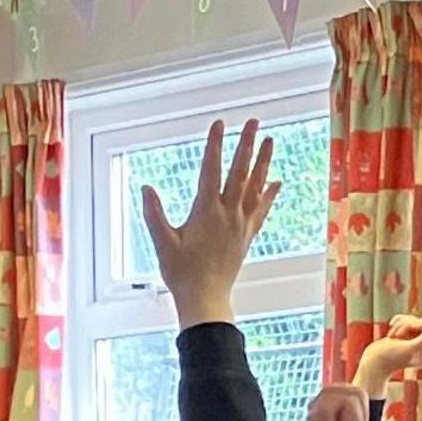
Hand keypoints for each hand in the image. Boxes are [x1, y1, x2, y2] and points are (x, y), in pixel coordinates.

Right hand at [142, 117, 278, 327]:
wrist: (206, 298)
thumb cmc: (181, 273)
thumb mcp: (162, 243)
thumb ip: (154, 214)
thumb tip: (145, 188)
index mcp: (206, 211)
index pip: (211, 169)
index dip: (215, 145)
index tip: (219, 124)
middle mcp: (228, 213)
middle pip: (240, 171)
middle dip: (247, 144)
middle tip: (254, 122)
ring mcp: (241, 223)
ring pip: (255, 186)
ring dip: (263, 162)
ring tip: (270, 140)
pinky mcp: (247, 235)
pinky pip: (262, 209)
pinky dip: (270, 194)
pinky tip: (276, 181)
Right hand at [288, 385, 372, 420]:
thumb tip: (323, 403)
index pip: (351, 396)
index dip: (328, 398)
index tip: (309, 417)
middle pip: (354, 393)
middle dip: (330, 394)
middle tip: (310, 414)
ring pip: (348, 401)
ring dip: (327, 401)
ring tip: (310, 418)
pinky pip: (339, 414)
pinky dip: (325, 411)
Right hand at [352, 314, 421, 392]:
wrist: (372, 363)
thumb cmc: (388, 358)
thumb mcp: (408, 350)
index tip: (412, 330)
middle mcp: (420, 348)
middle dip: (411, 324)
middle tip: (399, 335)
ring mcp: (410, 341)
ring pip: (413, 321)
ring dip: (402, 323)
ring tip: (392, 335)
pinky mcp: (401, 337)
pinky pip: (405, 321)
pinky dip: (398, 320)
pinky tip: (391, 324)